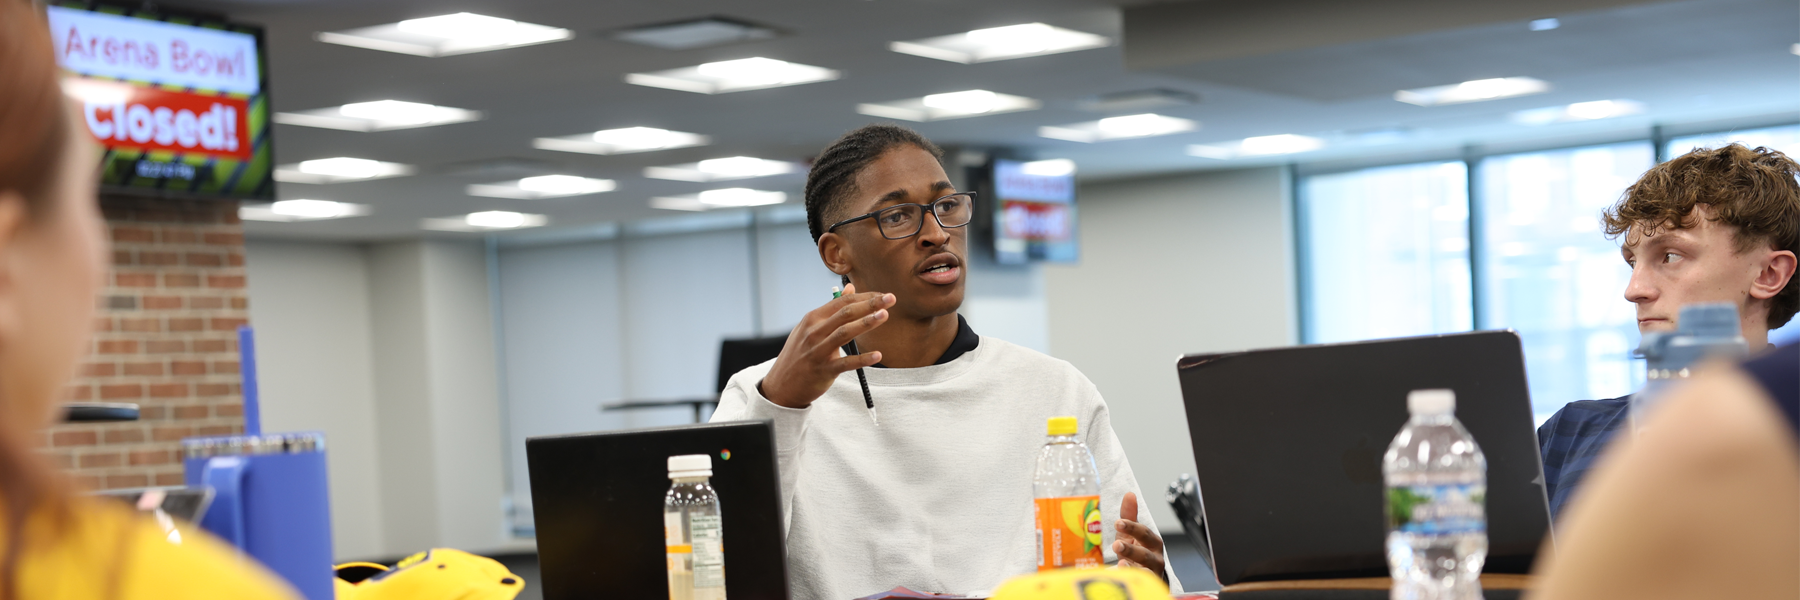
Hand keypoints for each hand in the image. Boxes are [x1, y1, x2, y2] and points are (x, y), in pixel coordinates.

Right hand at [758, 283, 893, 408]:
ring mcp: (818, 351)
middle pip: (845, 313)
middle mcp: (814, 332)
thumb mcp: (809, 327)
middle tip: (891, 299)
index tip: (882, 295)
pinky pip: (845, 363)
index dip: (864, 296)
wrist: (781, 385)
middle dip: (869, 304)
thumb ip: (831, 309)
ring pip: (845, 333)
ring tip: (884, 315)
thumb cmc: (800, 353)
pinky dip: (862, 359)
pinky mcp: (823, 370)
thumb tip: (850, 289)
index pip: (842, 302)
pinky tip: (878, 355)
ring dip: (866, 323)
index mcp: (812, 319)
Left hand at [1113, 491, 1166, 581]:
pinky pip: (1143, 582)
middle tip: (1116, 545)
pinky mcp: (1148, 584)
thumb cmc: (1137, 552)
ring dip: (1132, 565)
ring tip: (1121, 562)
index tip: (1118, 523)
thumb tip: (1129, 494)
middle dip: (1131, 549)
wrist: (1146, 576)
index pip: (1143, 533)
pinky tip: (1123, 574)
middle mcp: (1155, 558)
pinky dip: (1133, 577)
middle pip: (1145, 553)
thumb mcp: (1130, 534)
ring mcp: (1152, 573)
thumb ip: (1130, 515)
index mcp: (1152, 542)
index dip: (1132, 527)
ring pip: (1145, 570)